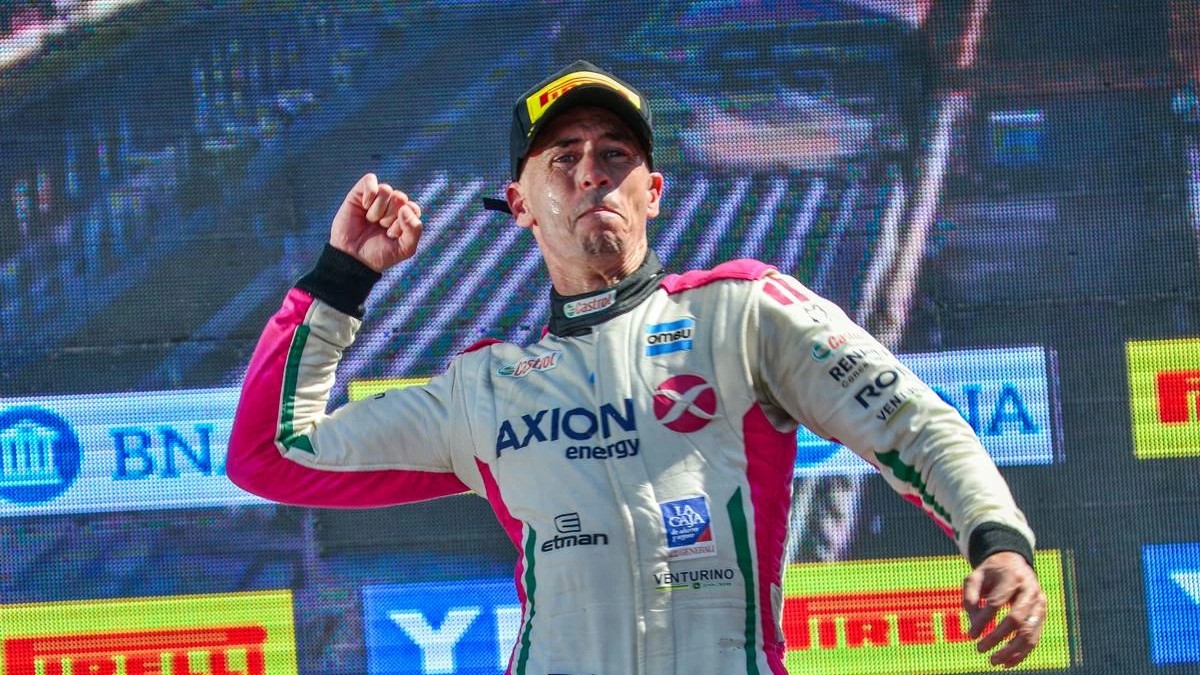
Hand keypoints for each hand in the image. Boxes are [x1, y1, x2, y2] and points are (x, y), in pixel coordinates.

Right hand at [330, 173, 423, 271]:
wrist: (352, 258)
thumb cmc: (378, 254)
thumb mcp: (404, 249)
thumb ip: (414, 231)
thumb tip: (405, 208)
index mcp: (404, 216)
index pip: (412, 208)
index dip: (403, 222)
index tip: (391, 235)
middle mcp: (391, 205)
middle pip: (400, 197)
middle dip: (389, 216)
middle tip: (379, 227)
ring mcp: (376, 198)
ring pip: (386, 190)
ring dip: (378, 209)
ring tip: (370, 220)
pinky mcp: (359, 193)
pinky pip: (370, 179)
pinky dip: (369, 193)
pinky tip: (364, 206)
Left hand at [962, 551, 1046, 667]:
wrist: (1014, 562)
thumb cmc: (991, 573)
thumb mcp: (975, 577)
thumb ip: (970, 596)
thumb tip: (974, 624)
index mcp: (1011, 577)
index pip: (996, 603)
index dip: (983, 620)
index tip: (971, 634)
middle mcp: (1030, 590)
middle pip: (1015, 619)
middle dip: (997, 637)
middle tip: (980, 649)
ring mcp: (1039, 603)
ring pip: (1029, 632)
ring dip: (1011, 651)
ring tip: (994, 661)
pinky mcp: (1042, 614)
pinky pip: (1035, 637)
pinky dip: (1022, 653)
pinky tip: (1007, 663)